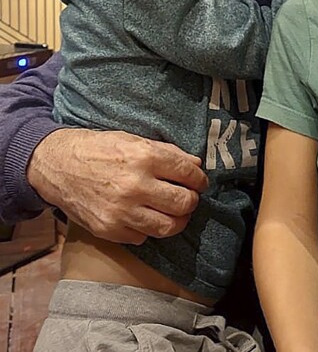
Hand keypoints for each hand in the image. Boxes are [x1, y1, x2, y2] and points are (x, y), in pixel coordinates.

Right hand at [27, 129, 207, 243]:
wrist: (58, 165)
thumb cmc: (99, 149)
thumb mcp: (134, 140)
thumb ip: (168, 153)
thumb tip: (196, 165)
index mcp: (144, 157)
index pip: (188, 173)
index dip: (199, 179)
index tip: (199, 182)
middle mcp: (135, 186)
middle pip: (184, 203)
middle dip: (191, 201)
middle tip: (188, 198)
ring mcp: (122, 211)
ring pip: (168, 227)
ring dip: (177, 220)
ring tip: (174, 212)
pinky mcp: (109, 229)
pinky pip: (143, 238)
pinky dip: (149, 229)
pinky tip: (145, 217)